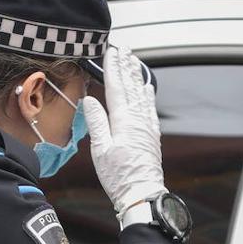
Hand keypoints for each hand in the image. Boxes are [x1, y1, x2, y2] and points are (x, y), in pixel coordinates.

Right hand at [83, 46, 166, 215]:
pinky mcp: (152, 136)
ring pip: (142, 94)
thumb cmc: (120, 177)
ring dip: (137, 76)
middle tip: (124, 49)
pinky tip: (147, 88)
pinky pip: (150, 109)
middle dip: (126, 66)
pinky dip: (149, 95)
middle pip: (131, 86)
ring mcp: (147, 127)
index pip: (117, 87)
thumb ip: (96, 122)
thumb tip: (90, 100)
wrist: (142, 194)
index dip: (113, 68)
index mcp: (123, 120)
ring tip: (134, 61)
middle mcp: (138, 120)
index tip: (111, 52)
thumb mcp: (100, 149)